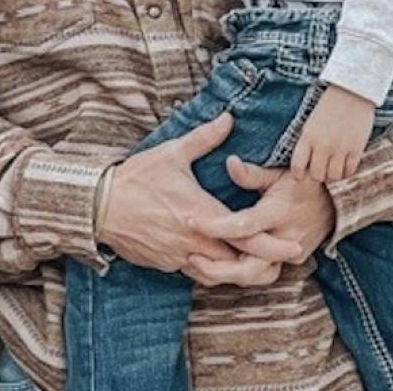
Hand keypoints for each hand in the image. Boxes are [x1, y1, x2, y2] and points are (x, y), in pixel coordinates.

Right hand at [100, 114, 288, 286]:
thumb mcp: (171, 153)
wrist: (97, 205)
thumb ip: (204, 139)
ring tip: (249, 262)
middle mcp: (195, 240)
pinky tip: (210, 257)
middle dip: (261, 265)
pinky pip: (192, 272)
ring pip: (217, 274)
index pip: (248, 237)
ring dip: (233, 270)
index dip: (274, 245)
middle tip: (279, 261)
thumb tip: (228, 118)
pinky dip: (206, 268)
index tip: (295, 247)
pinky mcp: (164, 263)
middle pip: (239, 265)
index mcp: (202, 214)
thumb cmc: (135, 178)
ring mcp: (178, 256)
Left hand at [189, 156, 335, 267]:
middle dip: (219, 269)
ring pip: (256, 275)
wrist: (338, 200)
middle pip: (250, 267)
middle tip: (190, 258)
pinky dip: (240, 272)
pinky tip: (216, 266)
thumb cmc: (302, 181)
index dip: (214, 226)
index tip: (189, 220)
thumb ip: (252, 173)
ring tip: (198, 263)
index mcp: (279, 213)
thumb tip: (230, 163)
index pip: (243, 226)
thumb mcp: (279, 172)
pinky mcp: (293, 262)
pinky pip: (263, 272)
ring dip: (227, 274)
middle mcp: (286, 239)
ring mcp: (292, 254)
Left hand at [291, 85, 374, 181]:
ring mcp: (340, 148)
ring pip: (334, 176)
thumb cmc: (328, 106)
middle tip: (320, 170)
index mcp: (307, 137)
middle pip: (317, 175)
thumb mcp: (311, 122)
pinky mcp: (357, 149)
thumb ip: (308, 142)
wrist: (352, 93)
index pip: (298, 165)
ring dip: (333, 175)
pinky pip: (350, 170)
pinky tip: (345, 164)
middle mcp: (323, 145)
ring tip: (333, 169)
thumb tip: (306, 161)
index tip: (299, 176)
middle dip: (317, 175)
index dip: (298, 174)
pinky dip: (346, 171)